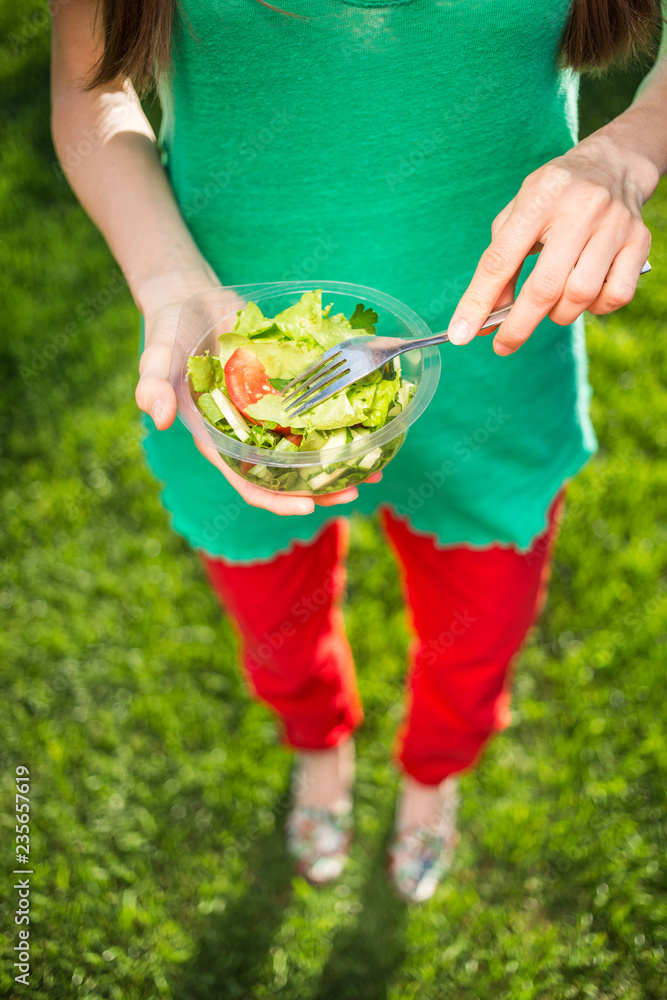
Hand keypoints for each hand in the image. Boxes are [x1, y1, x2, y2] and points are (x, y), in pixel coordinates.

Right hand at [134, 266, 379, 514]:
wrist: (189, 299)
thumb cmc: (169, 332)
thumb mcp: (157, 355)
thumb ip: (153, 383)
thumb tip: (159, 415)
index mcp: (217, 438)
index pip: (248, 481)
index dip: (276, 499)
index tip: (306, 506)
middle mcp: (246, 432)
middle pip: (287, 473)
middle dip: (320, 487)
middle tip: (355, 488)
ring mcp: (268, 411)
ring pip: (307, 445)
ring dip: (337, 457)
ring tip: (374, 464)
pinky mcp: (284, 387)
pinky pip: (314, 409)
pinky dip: (338, 417)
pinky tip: (367, 419)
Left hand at [447, 128, 654, 354]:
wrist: (613, 165)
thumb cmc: (553, 200)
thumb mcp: (517, 218)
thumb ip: (500, 266)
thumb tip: (486, 320)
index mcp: (538, 199)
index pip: (500, 259)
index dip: (478, 301)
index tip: (461, 333)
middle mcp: (579, 210)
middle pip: (544, 287)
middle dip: (517, 325)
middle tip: (502, 345)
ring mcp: (614, 226)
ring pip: (579, 296)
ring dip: (558, 314)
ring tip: (552, 304)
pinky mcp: (640, 242)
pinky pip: (614, 296)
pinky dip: (595, 308)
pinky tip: (586, 296)